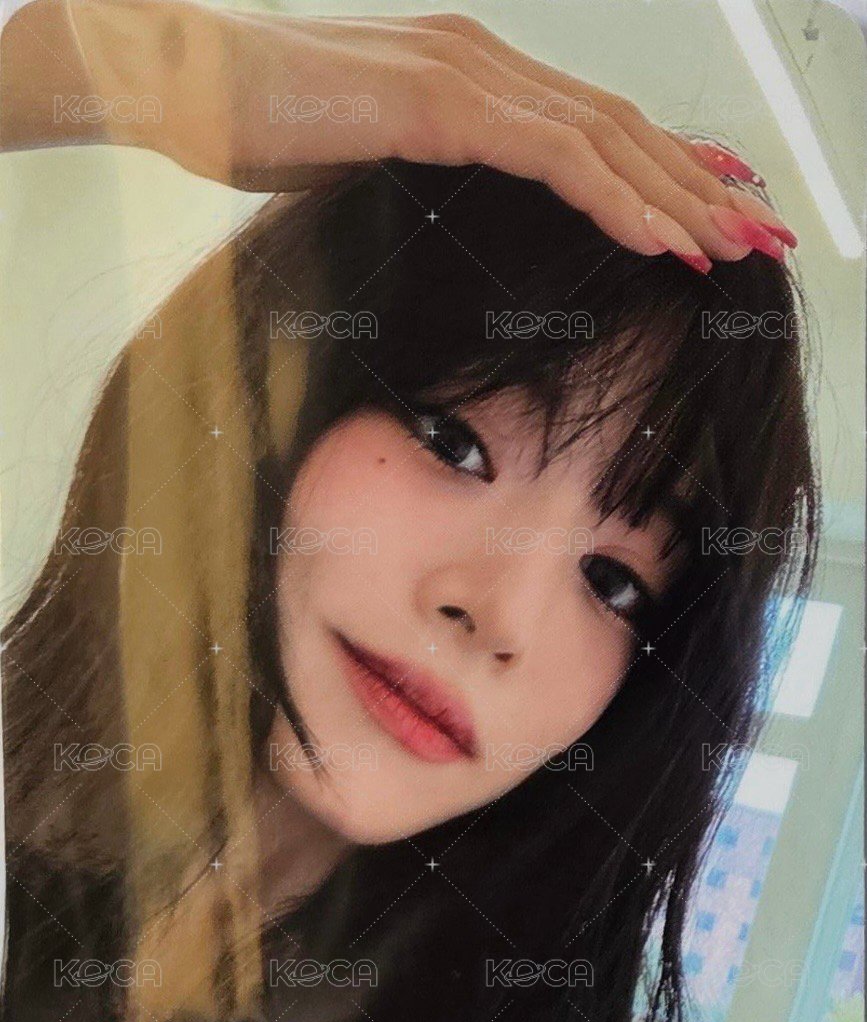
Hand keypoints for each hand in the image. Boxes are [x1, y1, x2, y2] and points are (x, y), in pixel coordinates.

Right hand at [1, 1, 795, 267]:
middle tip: (763, 231)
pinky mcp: (442, 101)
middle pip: (621, 129)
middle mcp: (486, 62)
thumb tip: (452, 230)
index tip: (719, 206)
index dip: (665, 168)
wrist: (181, 77)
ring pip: (607, 141)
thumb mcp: (363, 165)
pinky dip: (619, 197)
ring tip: (738, 246)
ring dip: (681, 198)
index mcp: (472, 77)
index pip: (593, 127)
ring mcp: (468, 74)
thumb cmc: (256, 125)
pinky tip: (665, 238)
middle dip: (700, 185)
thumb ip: (425, 182)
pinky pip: (556, 155)